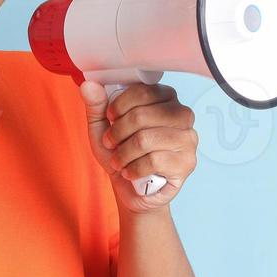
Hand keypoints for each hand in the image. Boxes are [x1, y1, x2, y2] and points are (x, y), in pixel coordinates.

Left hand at [79, 80, 197, 213]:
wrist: (133, 191)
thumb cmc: (123, 155)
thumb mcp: (103, 128)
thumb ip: (96, 105)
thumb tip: (88, 85)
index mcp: (166, 99)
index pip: (144, 91)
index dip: (120, 105)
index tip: (110, 117)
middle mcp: (182, 115)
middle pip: (142, 115)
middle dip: (118, 132)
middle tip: (111, 143)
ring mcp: (187, 139)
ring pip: (145, 139)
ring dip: (123, 153)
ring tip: (119, 161)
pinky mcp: (186, 163)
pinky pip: (153, 161)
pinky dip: (133, 169)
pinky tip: (130, 172)